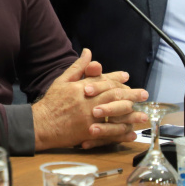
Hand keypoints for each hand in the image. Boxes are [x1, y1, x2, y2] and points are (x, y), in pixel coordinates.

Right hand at [32, 49, 147, 149]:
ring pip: (114, 115)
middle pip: (114, 97)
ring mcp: (89, 119)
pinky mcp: (88, 133)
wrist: (40, 124)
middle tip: (144, 94)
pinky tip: (130, 133)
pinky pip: (108, 133)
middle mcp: (88, 103)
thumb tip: (88, 52)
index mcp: (82, 88)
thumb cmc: (51, 102)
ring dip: (130, 115)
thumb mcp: (63, 80)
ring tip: (143, 115)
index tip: (127, 77)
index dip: (117, 79)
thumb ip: (78, 67)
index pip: (104, 81)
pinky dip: (121, 133)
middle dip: (131, 95)